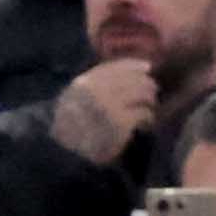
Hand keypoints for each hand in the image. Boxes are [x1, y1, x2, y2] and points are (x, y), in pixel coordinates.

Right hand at [44, 54, 158, 168]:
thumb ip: (96, 82)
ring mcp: (110, 106)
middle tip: (150, 95)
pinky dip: (148, 118)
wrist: (65, 149)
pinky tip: (146, 124)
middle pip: (135, 79)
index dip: (135, 65)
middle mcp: (97, 90)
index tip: (147, 67)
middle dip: (147, 86)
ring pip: (144, 94)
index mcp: (85, 82)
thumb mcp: (76, 95)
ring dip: (149, 102)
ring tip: (147, 109)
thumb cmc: (72, 124)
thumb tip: (125, 70)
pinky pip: (145, 113)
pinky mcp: (121, 123)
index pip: (116, 66)